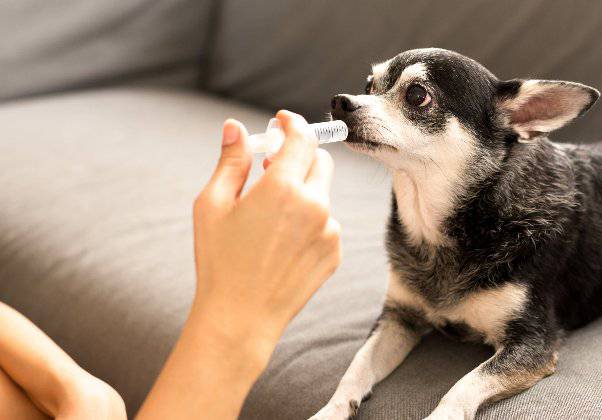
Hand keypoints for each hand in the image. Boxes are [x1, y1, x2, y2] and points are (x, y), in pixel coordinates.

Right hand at [138, 111, 339, 419]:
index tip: (283, 120)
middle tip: (272, 167)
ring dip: (302, 192)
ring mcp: (329, 230)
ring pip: (322, 194)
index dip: (293, 122)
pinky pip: (326, 223)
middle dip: (300, 156)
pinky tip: (281, 244)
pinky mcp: (334, 252)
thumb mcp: (212, 205)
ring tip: (270, 219)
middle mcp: (315, 204)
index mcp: (283, 187)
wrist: (240, 318)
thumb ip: (231, 161)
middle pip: (319, 161)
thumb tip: (235, 127)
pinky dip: (310, 221)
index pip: (302, 137)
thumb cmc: (219, 260)